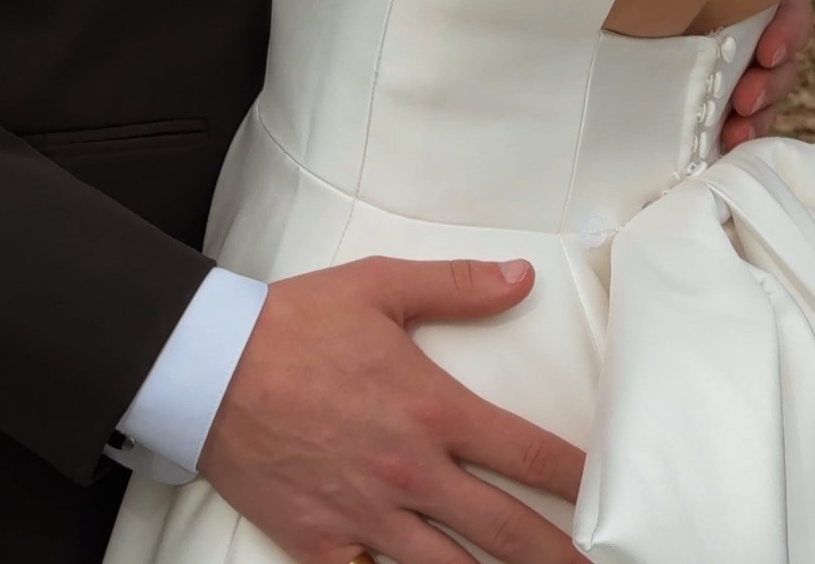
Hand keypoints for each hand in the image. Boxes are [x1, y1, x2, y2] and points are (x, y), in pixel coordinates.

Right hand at [199, 255, 583, 563]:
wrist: (209, 370)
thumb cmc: (294, 325)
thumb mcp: (380, 286)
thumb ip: (458, 286)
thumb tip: (521, 278)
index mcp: (430, 410)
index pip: (525, 453)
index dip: (576, 479)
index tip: (605, 495)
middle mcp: (409, 473)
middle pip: (504, 531)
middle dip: (556, 556)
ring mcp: (367, 519)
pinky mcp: (323, 547)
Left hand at [719, 0, 813, 152]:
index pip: (792, 9)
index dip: (788, 32)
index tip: (767, 52)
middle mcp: (757, 26)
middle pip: (783, 59)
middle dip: (769, 84)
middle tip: (746, 100)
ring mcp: (744, 61)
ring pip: (767, 91)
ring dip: (758, 115)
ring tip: (736, 132)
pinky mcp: (728, 91)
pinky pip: (747, 115)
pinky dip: (740, 131)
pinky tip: (727, 144)